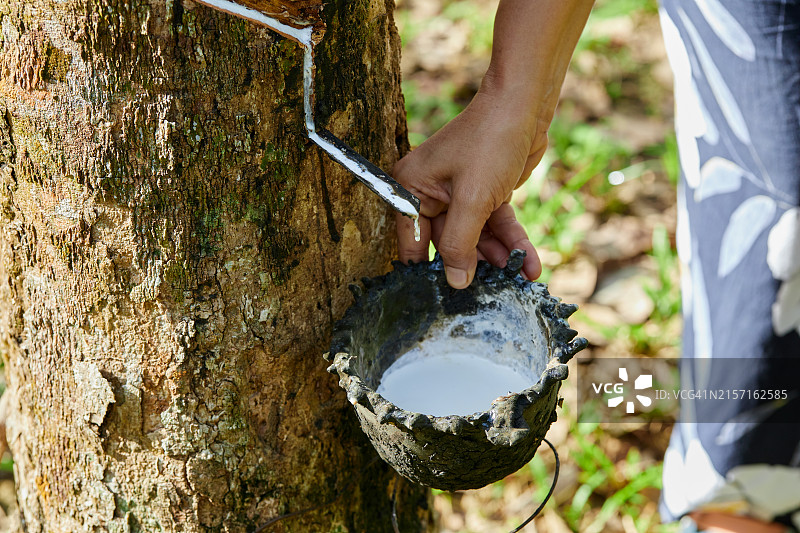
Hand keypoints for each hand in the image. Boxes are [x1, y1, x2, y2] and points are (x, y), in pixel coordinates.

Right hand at [394, 88, 544, 288]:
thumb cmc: (489, 142)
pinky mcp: (485, 194)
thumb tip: (455, 283)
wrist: (525, 106)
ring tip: (521, 276)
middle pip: (449, 242)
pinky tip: (531, 263)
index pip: (413, 240)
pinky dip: (512, 242)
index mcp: (411, 188)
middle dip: (476, 263)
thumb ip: (460, 244)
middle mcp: (431, 192)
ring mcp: (460, 193)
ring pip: (477, 236)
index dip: (430, 268)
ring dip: (500, 256)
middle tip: (495, 288)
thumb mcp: (472, 199)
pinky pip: (495, 225)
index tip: (448, 298)